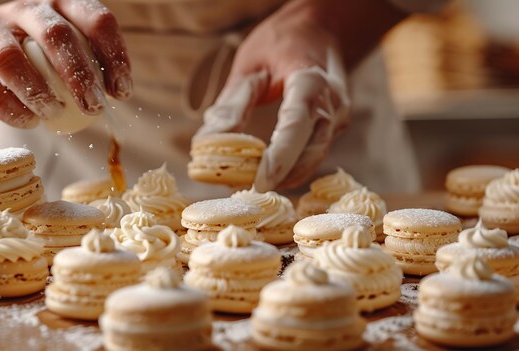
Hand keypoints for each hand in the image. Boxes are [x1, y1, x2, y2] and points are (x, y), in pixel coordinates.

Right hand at [0, 0, 130, 127]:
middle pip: (57, 34)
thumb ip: (87, 65)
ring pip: (11, 57)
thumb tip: (119, 93)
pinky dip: (11, 110)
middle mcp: (26, 9)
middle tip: (94, 108)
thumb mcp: (59, 52)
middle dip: (80, 75)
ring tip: (54, 115)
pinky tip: (29, 123)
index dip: (114, 55)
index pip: (96, 19)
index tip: (121, 91)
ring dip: (38, 92)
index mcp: (59, 5)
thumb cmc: (28, 58)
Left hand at [197, 0, 349, 190]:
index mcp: (311, 81)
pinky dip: (294, 165)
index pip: (297, 124)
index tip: (259, 182)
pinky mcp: (335, 126)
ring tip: (253, 184)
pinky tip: (270, 172)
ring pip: (316, 157)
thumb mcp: (250, 62)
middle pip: (312, 151)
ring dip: (287, 175)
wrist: (324, 26)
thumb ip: (234, 101)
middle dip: (282, 175)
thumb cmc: (283, 39)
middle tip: (248, 190)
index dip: (279, 157)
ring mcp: (339, 116)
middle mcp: (332, 102)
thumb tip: (210, 141)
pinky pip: (315, 152)